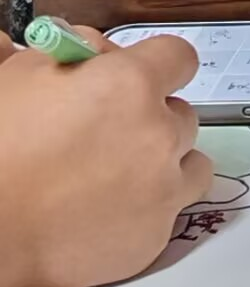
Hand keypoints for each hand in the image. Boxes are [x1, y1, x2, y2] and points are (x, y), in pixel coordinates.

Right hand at [0, 34, 211, 286]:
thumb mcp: (21, 76)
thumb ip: (72, 53)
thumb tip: (92, 51)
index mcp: (128, 85)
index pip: (179, 58)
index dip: (158, 64)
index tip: (140, 77)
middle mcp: (159, 134)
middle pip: (182, 113)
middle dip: (153, 118)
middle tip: (109, 132)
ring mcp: (164, 189)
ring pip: (191, 163)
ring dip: (166, 162)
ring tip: (119, 172)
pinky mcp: (157, 235)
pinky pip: (172, 210)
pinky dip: (149, 207)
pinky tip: (107, 209)